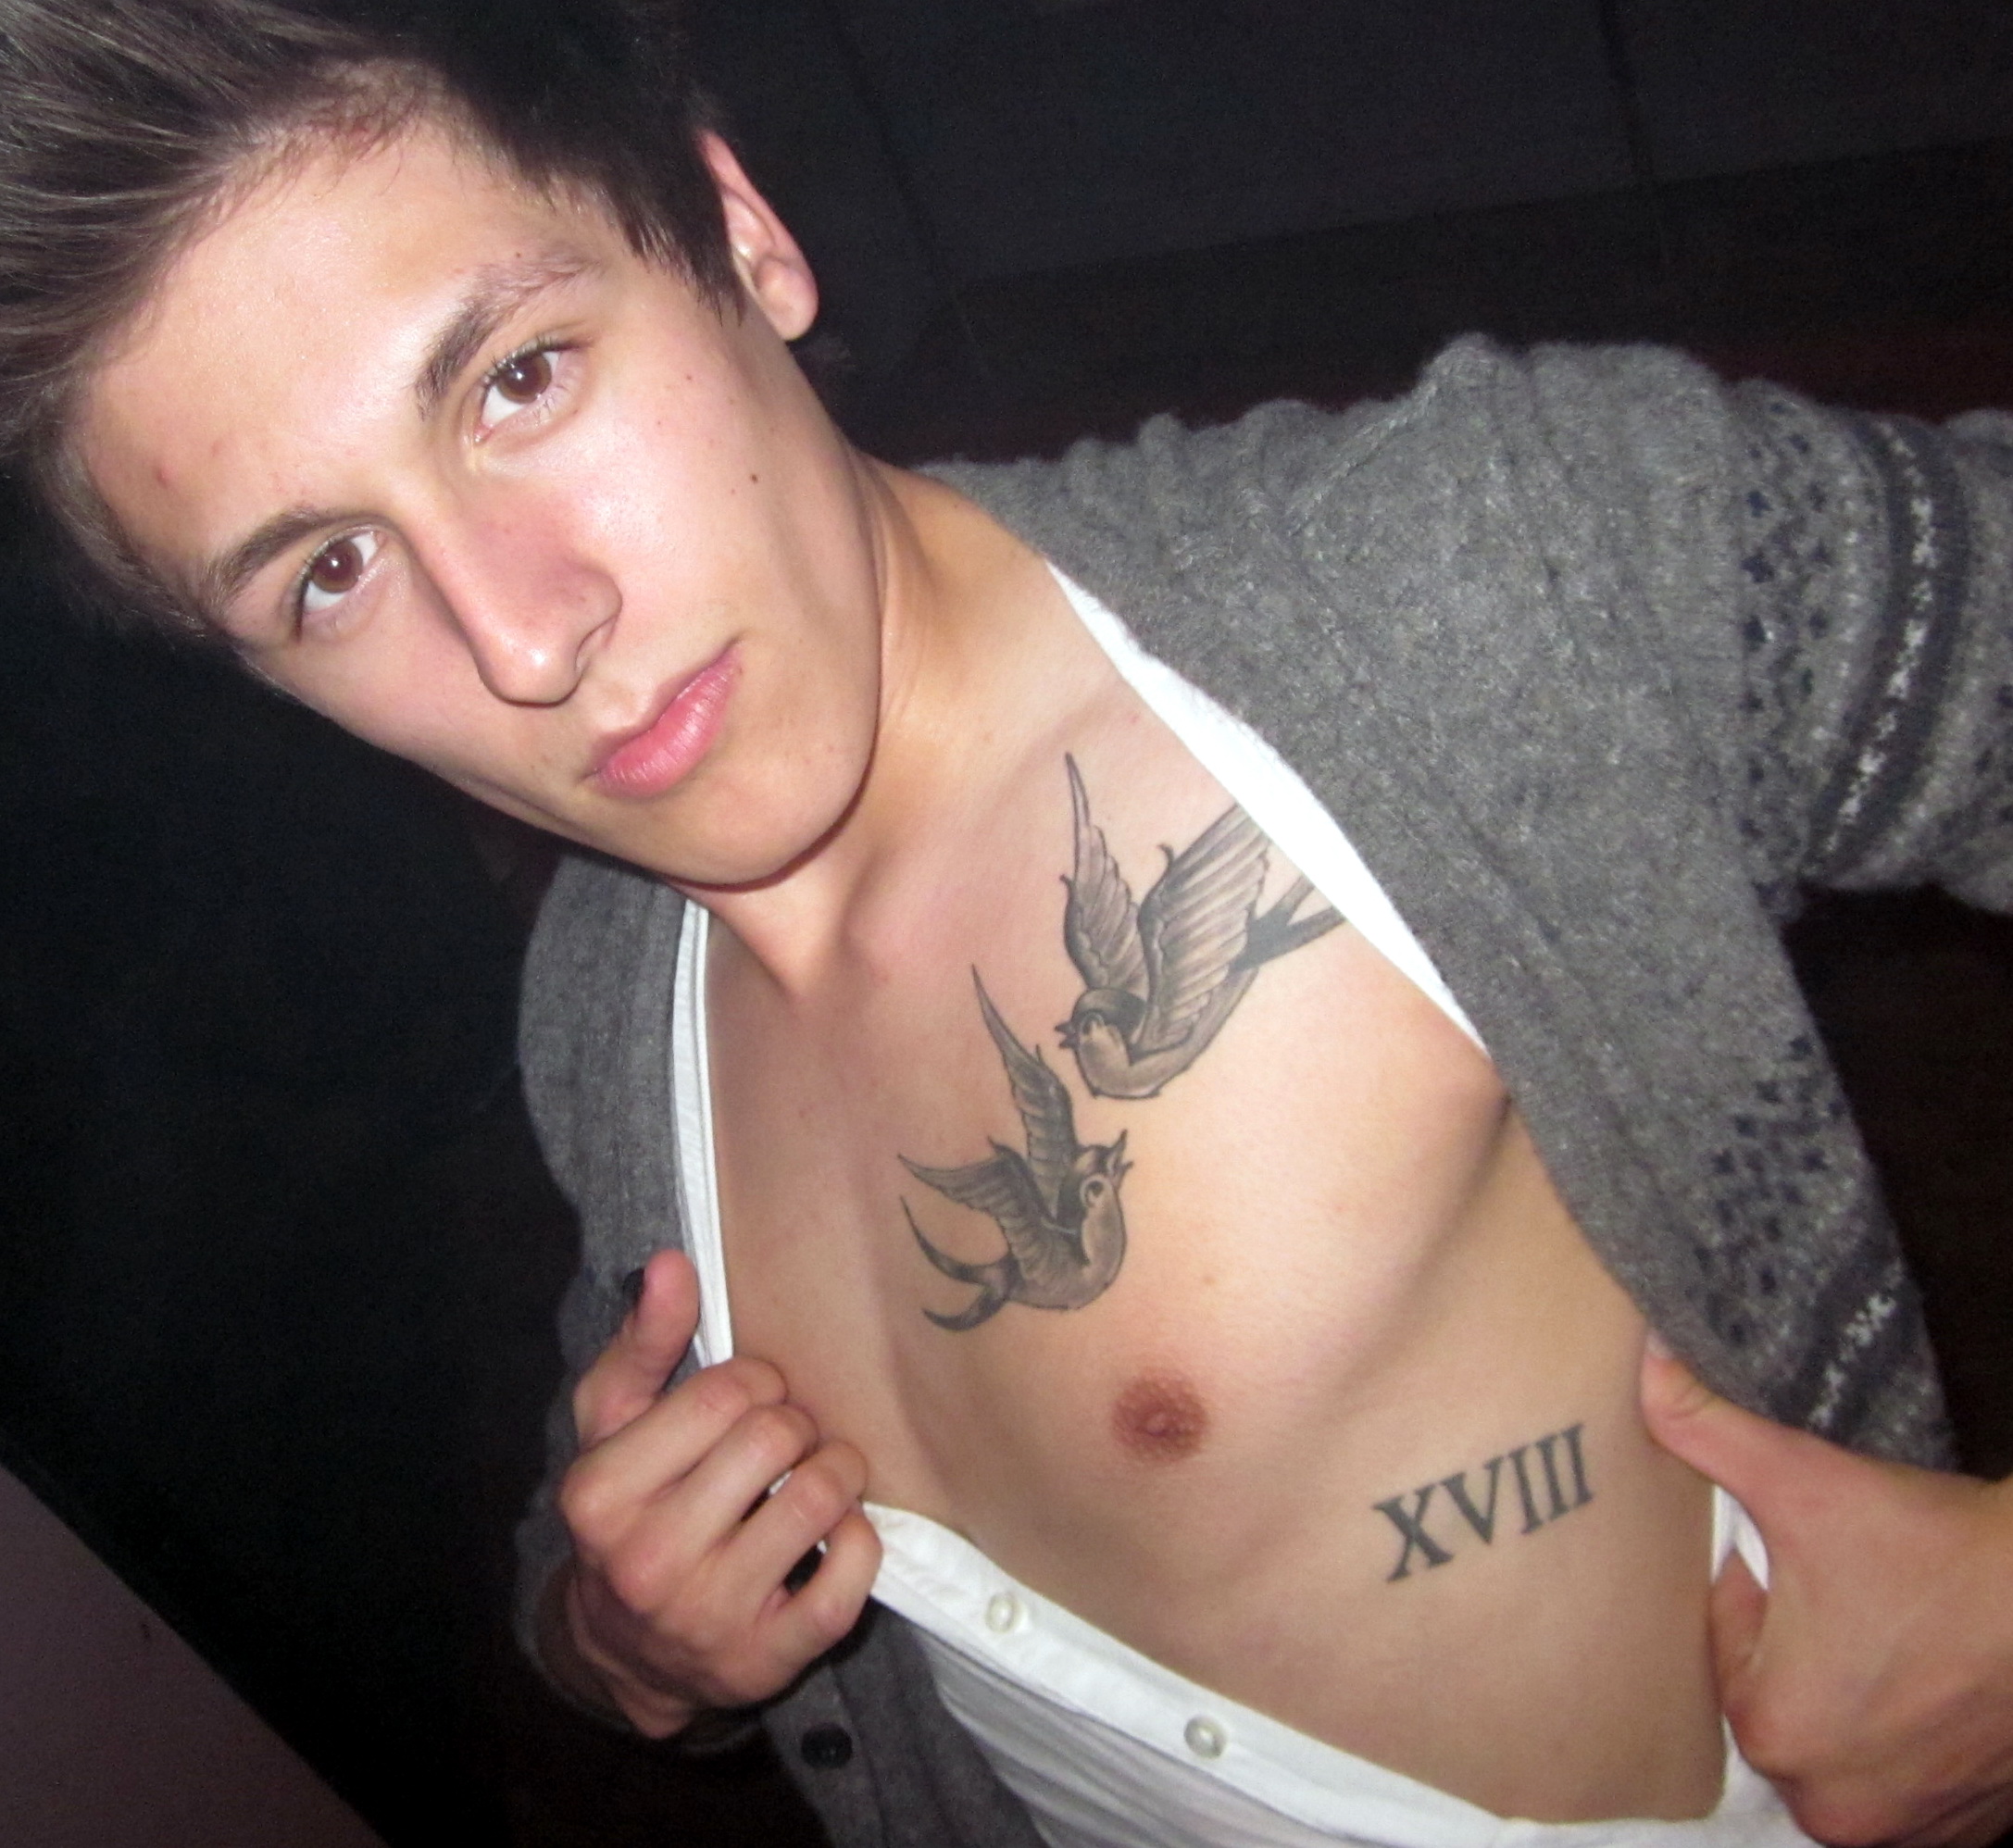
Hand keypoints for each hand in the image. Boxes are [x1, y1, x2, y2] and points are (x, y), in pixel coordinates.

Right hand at [551, 1249, 880, 1736]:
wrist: (627, 1651)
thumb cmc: (628, 1510)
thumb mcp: (612, 1424)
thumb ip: (641, 1341)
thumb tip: (670, 1263)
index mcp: (601, 1493)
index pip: (724, 1394)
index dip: (759, 1380)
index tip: (755, 1396)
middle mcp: (647, 1561)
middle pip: (774, 1439)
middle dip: (797, 1424)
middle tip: (788, 1439)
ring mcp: (708, 1617)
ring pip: (819, 1499)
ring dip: (837, 1472)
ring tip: (817, 1476)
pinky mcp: (766, 1661)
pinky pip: (848, 1580)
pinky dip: (860, 1543)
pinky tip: (836, 1534)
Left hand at [1640, 1340, 2012, 1844]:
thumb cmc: (1941, 1553)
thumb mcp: (1801, 1478)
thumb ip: (1704, 1428)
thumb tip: (1646, 1366)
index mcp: (1774, 1733)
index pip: (1727, 1643)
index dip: (1758, 1586)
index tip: (1803, 1557)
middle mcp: (1832, 1802)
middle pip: (1778, 1693)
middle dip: (1798, 1639)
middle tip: (1848, 1586)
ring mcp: (1903, 1821)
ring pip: (1837, 1732)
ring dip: (1850, 1685)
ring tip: (1890, 1627)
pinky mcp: (1962, 1821)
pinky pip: (1900, 1769)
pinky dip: (1904, 1727)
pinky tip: (1926, 1674)